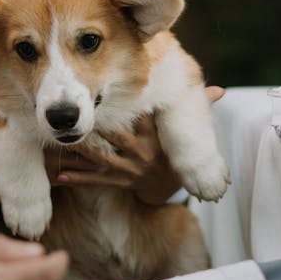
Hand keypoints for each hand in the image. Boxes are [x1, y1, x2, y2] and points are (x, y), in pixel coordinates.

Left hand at [53, 87, 225, 204]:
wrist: (171, 190)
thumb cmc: (174, 152)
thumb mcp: (185, 133)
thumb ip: (200, 109)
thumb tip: (221, 90)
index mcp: (156, 138)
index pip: (144, 118)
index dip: (130, 105)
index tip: (113, 93)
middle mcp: (142, 154)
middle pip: (118, 137)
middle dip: (98, 127)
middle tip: (78, 116)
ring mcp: (130, 171)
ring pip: (102, 159)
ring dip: (80, 153)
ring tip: (60, 144)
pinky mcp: (120, 183)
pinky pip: (97, 182)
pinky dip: (77, 179)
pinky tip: (59, 175)